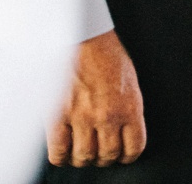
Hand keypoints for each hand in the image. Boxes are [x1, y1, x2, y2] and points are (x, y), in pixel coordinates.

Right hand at [48, 30, 145, 167]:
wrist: (78, 33)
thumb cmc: (103, 51)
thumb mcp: (128, 80)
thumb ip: (127, 108)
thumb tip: (123, 130)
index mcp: (129, 107)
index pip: (134, 149)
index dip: (126, 155)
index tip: (119, 154)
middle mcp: (107, 115)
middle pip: (108, 155)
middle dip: (103, 157)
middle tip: (97, 150)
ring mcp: (81, 116)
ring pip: (85, 157)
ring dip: (82, 158)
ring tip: (78, 150)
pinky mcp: (58, 114)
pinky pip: (59, 150)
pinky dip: (60, 156)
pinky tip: (62, 150)